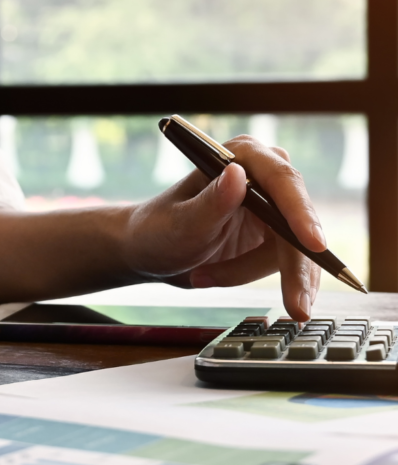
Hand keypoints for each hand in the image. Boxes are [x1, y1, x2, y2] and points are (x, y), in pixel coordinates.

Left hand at [123, 136, 324, 319]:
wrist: (150, 252)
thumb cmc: (158, 230)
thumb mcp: (181, 223)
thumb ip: (211, 202)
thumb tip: (237, 175)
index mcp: (240, 156)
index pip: (281, 181)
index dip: (301, 213)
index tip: (314, 244)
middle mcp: (262, 175)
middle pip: (297, 221)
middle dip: (294, 266)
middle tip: (297, 307)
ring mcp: (271, 206)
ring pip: (293, 249)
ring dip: (251, 271)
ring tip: (205, 276)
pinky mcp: (274, 234)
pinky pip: (286, 263)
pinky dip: (256, 278)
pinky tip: (218, 277)